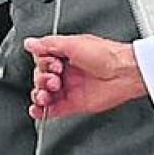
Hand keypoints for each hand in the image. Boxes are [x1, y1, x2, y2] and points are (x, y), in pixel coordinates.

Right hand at [25, 35, 145, 119]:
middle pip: (40, 77)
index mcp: (66, 54)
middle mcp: (66, 71)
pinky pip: (53, 109)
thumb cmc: (106, 55)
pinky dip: (42, 111)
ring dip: (39, 94)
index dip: (43, 64)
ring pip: (44, 94)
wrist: (124, 72)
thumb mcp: (74, 43)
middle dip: (41, 79)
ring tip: (46, 94)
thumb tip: (29, 42)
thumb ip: (49, 44)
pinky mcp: (73, 104)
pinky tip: (38, 110)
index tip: (52, 65)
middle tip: (54, 79)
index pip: (42, 60)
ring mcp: (69, 88)